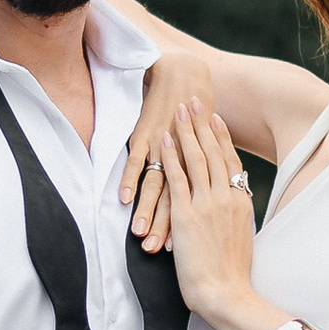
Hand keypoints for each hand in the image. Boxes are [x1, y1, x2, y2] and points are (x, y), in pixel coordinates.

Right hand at [121, 51, 216, 251]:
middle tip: (157, 251)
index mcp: (201, 165)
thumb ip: (205, 171)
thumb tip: (206, 199)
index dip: (188, 227)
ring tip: (139, 234)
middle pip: (175, 201)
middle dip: (165, 228)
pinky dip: (128, 179)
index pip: (195, 205)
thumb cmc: (199, 114)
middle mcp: (183, 159)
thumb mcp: (207, 146)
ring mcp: (163, 147)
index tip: (184, 253)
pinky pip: (136, 160)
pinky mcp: (145, 135)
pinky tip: (121, 199)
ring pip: (156, 186)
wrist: (186, 76)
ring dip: (147, 211)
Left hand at [160, 97, 259, 322]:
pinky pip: (178, 178)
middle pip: (213, 152)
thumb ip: (234, 218)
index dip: (221, 138)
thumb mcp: (239, 238)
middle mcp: (225, 198)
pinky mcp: (187, 215)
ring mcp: (206, 204)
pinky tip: (164, 140)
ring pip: (196, 159)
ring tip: (178, 109)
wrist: (226, 293)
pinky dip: (171, 157)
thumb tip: (231, 211)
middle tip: (194, 100)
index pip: (230, 161)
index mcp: (240, 203)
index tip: (214, 118)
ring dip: (186, 132)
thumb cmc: (231, 274)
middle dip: (202, 124)